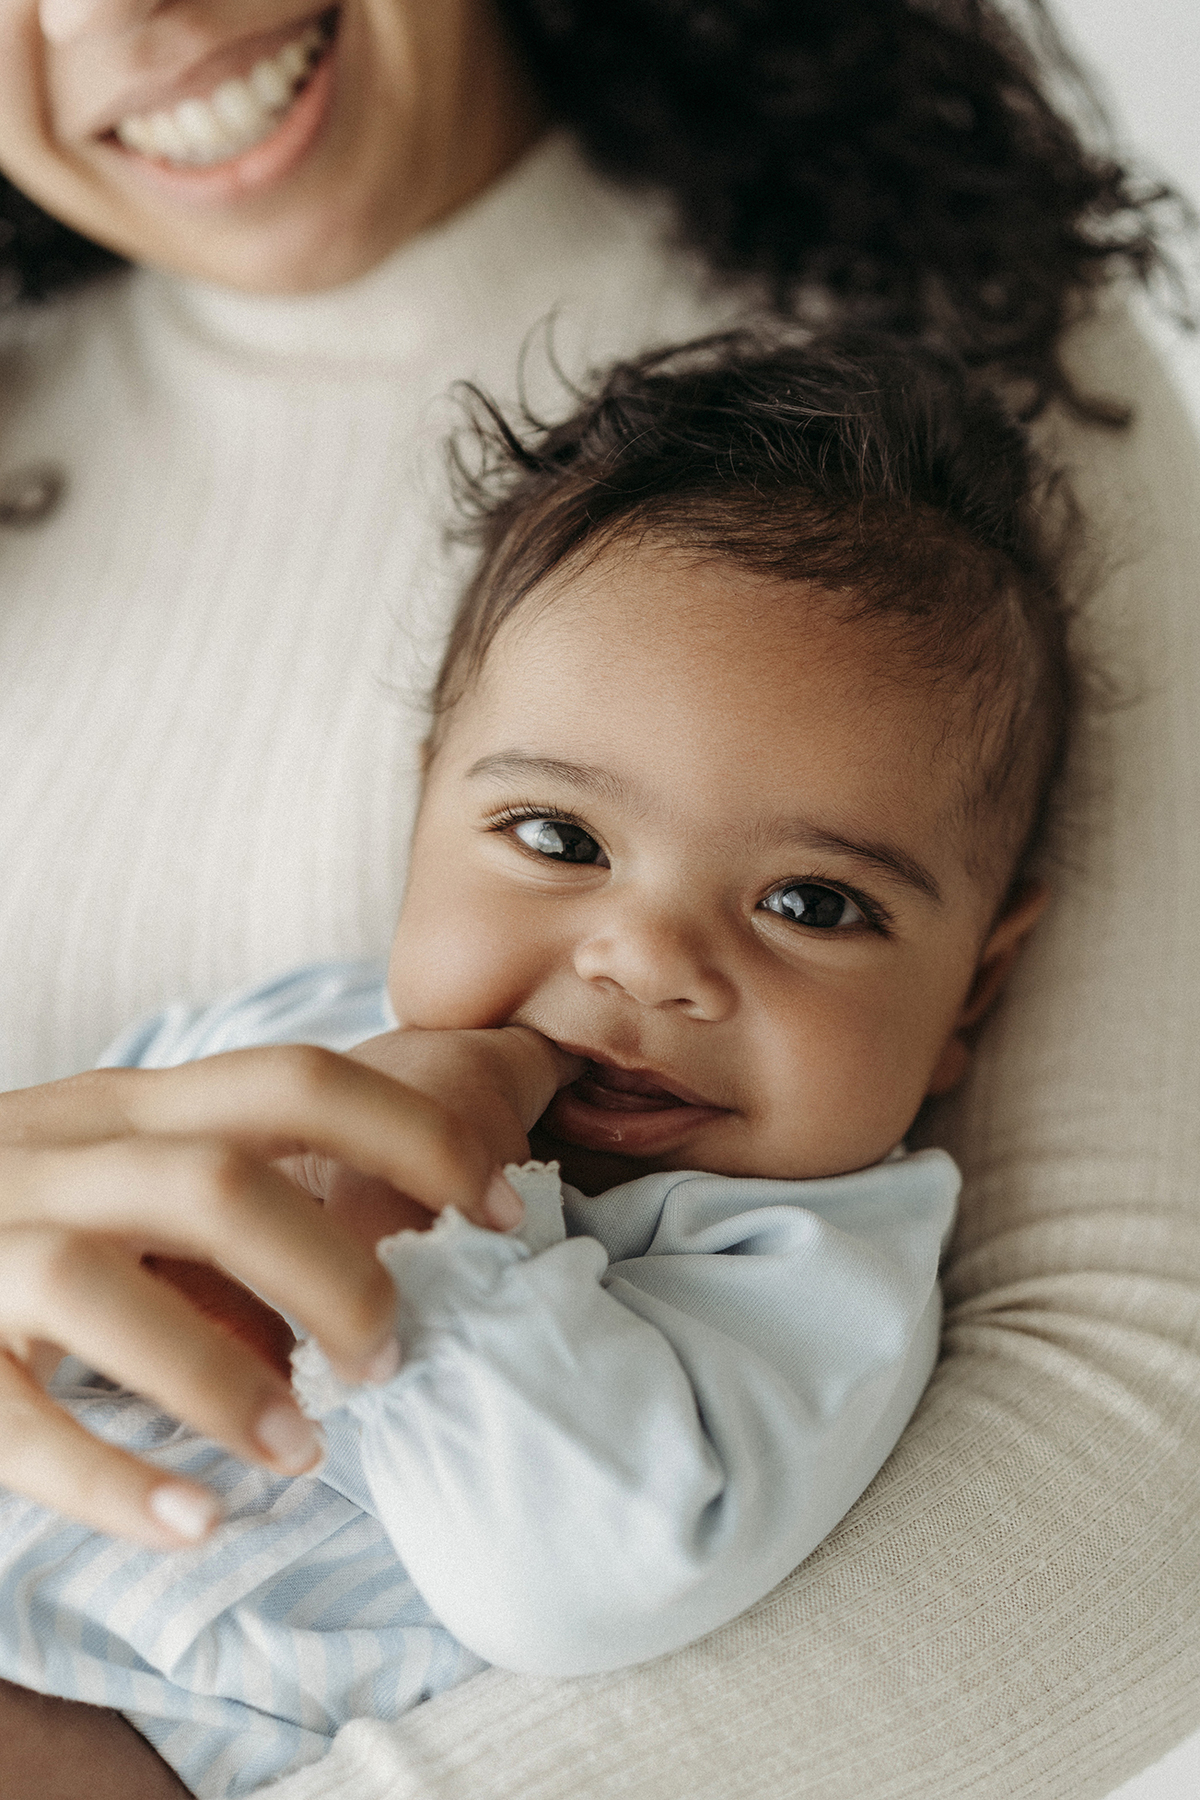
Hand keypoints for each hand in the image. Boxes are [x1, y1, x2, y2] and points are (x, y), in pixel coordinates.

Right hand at [0, 1043, 544, 1547]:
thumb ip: (231, 1225)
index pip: (293, 1079)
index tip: (503, 1210)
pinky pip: (9, 1418)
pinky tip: (196, 1523)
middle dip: (334, 1272)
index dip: (417, 1135)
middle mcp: (56, 1156)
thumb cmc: (15, 1220)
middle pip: (219, 1181)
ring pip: (106, 1288)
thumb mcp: (123, 1188)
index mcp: (126, 1106)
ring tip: (304, 1454)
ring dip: (225, 1381)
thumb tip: (368, 1300)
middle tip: (392, 1357)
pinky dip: (111, 1478)